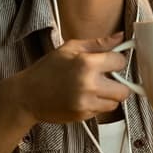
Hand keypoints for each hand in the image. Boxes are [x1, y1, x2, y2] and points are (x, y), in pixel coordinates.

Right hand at [13, 34, 131, 123]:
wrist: (27, 95)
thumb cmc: (47, 69)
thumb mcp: (70, 48)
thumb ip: (98, 43)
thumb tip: (121, 36)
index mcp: (86, 63)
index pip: (120, 62)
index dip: (116, 61)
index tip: (109, 62)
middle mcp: (89, 84)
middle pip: (124, 89)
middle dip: (118, 83)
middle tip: (105, 79)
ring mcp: (86, 103)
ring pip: (115, 102)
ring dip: (109, 96)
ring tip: (94, 89)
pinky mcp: (83, 116)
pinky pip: (102, 111)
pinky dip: (98, 105)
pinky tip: (84, 97)